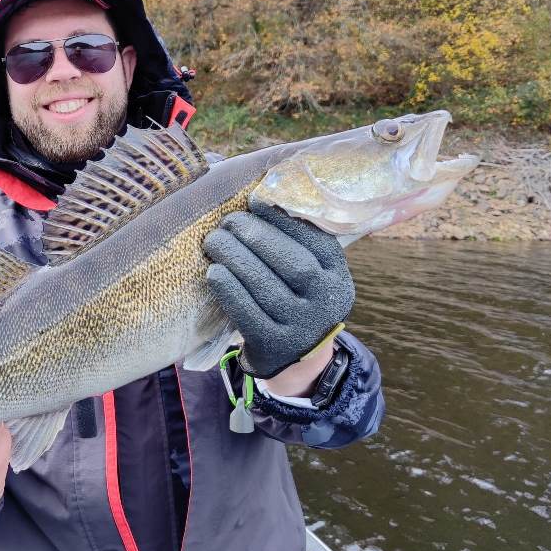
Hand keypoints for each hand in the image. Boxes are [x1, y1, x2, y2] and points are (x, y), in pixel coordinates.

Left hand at [203, 198, 353, 378]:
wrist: (296, 357)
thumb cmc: (296, 297)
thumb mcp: (313, 272)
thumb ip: (298, 241)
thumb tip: (264, 194)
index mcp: (337, 275)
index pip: (316, 242)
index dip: (284, 219)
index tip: (255, 200)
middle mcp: (325, 302)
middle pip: (292, 264)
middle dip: (256, 237)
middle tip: (228, 222)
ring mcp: (300, 326)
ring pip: (267, 287)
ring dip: (236, 258)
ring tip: (214, 241)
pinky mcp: (273, 344)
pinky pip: (248, 314)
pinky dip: (229, 291)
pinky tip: (214, 272)